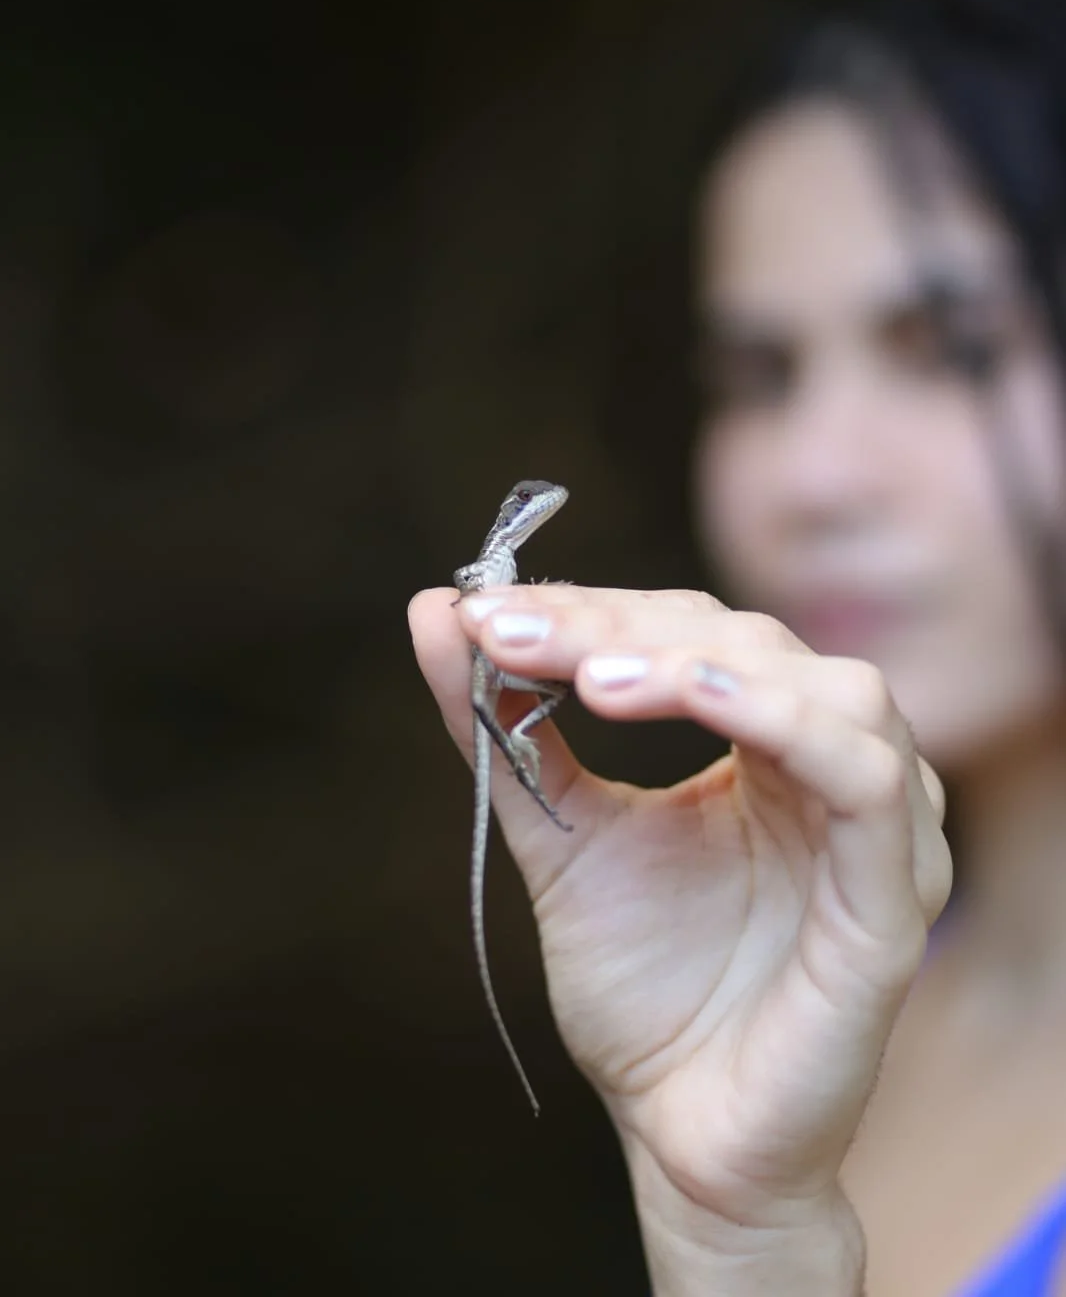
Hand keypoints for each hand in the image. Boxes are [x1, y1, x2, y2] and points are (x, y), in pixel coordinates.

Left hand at [409, 584, 949, 1244]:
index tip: (486, 610)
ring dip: (702, 661)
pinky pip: (864, 780)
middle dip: (624, 627)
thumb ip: (507, 726)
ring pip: (828, 688)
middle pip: (752, 643)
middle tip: (514, 631)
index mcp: (774, 748)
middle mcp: (837, 772)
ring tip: (592, 676)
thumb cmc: (643, 991)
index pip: (696, 633)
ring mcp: (879, 833)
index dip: (594, 610)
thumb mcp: (561, 834)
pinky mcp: (893, 904)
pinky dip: (785, 720)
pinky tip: (694, 693)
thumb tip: (431, 609)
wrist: (679, 1138)